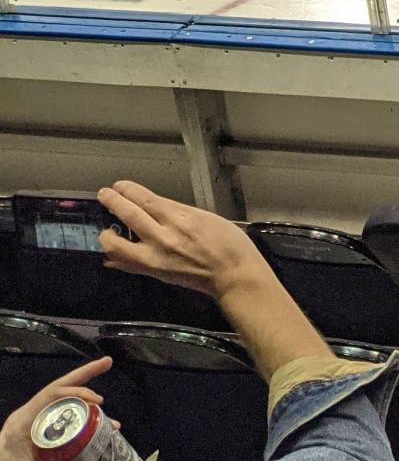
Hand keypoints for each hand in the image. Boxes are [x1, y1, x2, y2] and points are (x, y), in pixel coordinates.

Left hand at [0, 359, 111, 460]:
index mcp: (22, 424)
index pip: (51, 395)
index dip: (77, 392)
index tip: (98, 401)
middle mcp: (24, 415)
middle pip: (57, 386)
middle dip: (84, 373)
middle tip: (107, 364)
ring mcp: (27, 418)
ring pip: (57, 395)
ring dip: (80, 391)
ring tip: (103, 404)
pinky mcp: (30, 425)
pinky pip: (54, 407)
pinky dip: (72, 405)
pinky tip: (87, 416)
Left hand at [97, 181, 265, 296]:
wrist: (233, 274)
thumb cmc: (229, 243)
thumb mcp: (206, 218)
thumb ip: (179, 214)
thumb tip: (156, 210)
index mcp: (180, 218)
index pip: (146, 200)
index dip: (129, 191)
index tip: (120, 186)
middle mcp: (163, 235)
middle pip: (130, 215)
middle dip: (114, 202)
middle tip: (103, 194)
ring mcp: (156, 256)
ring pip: (119, 244)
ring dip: (106, 235)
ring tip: (104, 231)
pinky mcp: (155, 272)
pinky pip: (128, 265)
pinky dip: (116, 260)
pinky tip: (109, 257)